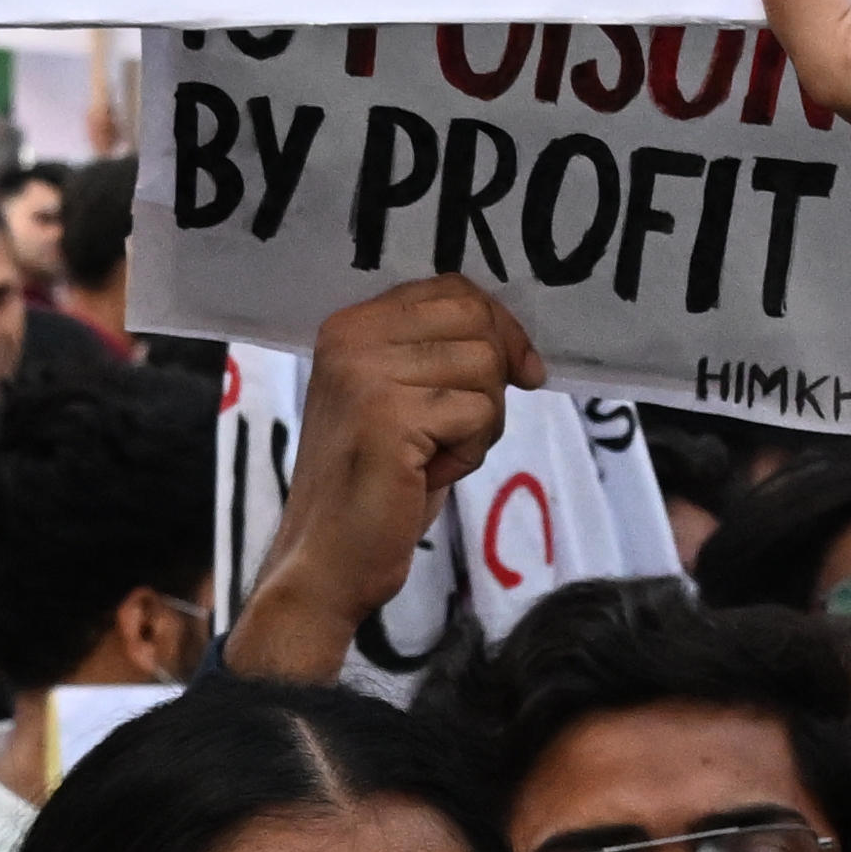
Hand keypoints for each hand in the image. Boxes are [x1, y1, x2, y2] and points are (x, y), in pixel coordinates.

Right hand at [230, 277, 536, 680]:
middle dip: (493, 381)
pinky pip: (480, 414)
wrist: (326, 561)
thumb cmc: (376, 487)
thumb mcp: (402, 400)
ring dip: (479, 426)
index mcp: (350, 326)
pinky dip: (469, 455)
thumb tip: (517, 344)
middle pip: (477, 323)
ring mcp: (367, 374)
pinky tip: (425, 476)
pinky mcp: (390, 416)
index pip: (453, 290)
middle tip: (459, 433)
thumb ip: (438, 356)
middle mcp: (352, 338)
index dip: (502, 329)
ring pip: (485, 369)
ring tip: (432, 458)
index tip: (524, 373)